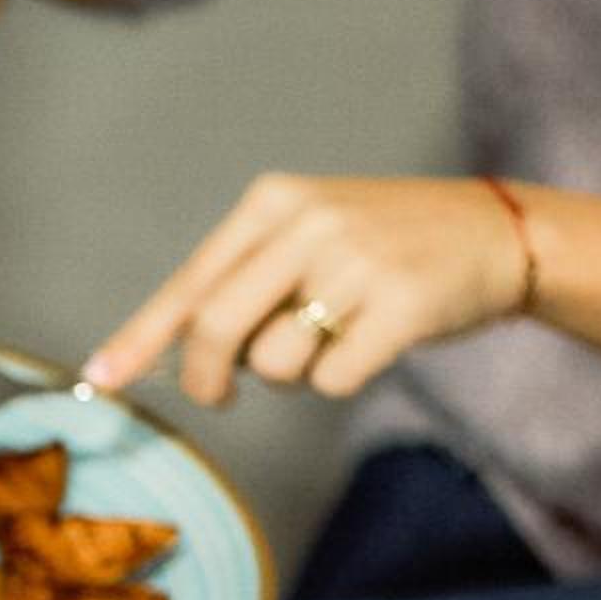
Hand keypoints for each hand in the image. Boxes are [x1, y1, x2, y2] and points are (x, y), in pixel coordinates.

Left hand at [84, 175, 526, 404]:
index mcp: (275, 203)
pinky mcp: (400, 305)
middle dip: (205, 378)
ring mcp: (356, 262)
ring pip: (275, 363)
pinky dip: (342, 378)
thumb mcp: (308, 238)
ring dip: (293, 373)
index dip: (140, 338)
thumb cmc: (384, 248)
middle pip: (215, 328)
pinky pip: (331, 380)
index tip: (102, 378)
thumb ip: (243, 285)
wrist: (498, 233)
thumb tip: (171, 354)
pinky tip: (375, 342)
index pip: (190, 283)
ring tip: (335, 335)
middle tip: (219, 396)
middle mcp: (309, 224)